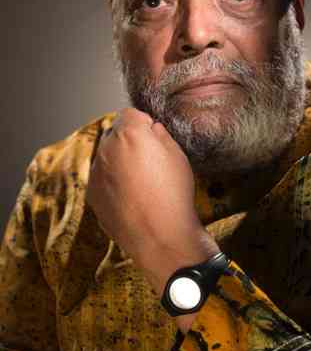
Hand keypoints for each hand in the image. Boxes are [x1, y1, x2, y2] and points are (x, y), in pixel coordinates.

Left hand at [86, 108, 219, 295]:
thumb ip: (161, 135)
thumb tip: (151, 130)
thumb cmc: (174, 194)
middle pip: (115, 134)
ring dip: (119, 162)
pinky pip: (102, 178)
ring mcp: (96, 172)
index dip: (145, 125)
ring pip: (107, 156)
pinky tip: (132, 198)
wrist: (160, 237)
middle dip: (129, 142)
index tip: (155, 140)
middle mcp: (106, 149)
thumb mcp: (178, 156)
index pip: (131, 114)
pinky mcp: (92, 194)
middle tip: (149, 162)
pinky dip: (113, 182)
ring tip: (141, 184)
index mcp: (129, 134)